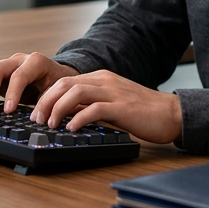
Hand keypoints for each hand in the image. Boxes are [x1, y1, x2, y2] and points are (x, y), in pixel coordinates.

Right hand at [0, 52, 77, 113]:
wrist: (57, 76)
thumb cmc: (58, 86)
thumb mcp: (59, 93)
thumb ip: (50, 102)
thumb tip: (39, 119)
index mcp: (36, 62)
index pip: (19, 75)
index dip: (12, 93)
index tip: (8, 111)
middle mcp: (18, 60)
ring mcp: (6, 65)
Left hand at [31, 70, 182, 143]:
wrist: (172, 113)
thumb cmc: (143, 112)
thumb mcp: (112, 104)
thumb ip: (91, 105)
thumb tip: (67, 115)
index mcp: (100, 78)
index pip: (65, 81)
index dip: (47, 96)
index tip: (36, 113)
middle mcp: (104, 81)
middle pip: (65, 84)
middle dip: (46, 101)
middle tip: (36, 119)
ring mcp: (114, 92)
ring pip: (76, 92)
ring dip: (58, 108)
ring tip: (49, 124)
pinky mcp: (123, 107)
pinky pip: (95, 108)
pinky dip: (79, 117)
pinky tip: (71, 128)